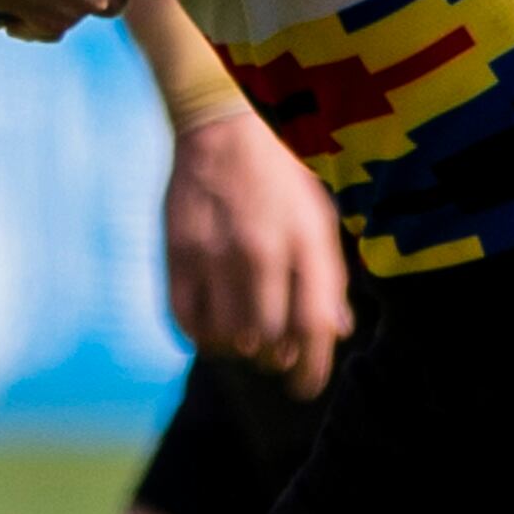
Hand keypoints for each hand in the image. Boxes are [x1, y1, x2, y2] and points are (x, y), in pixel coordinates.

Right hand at [161, 94, 351, 397]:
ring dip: (237, 349)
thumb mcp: (318, 216)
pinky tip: (209, 328)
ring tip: (241, 339)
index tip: (304, 388)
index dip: (311, 370)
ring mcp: (216, 250)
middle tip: (272, 354)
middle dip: (273, 358)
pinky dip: (199, 335)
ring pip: (227, 335)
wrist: (220, 125)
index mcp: (306, 240)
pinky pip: (185, 317)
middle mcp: (262, 249)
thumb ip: (328, 274)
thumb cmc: (277, 175)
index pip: (314, 326)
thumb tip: (335, 331)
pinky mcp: (178, 249)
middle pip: (269, 339)